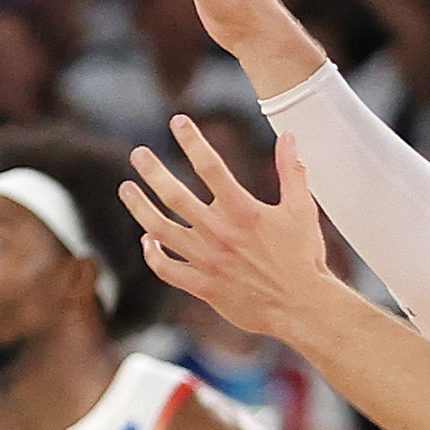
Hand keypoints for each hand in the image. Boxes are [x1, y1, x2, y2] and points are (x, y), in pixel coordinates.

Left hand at [122, 120, 343, 350]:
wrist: (301, 307)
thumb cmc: (303, 258)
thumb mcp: (302, 210)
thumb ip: (292, 172)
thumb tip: (289, 137)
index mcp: (243, 211)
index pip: (210, 167)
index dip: (192, 141)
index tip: (177, 121)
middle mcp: (219, 233)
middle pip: (174, 195)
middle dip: (152, 171)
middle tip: (137, 154)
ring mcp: (206, 260)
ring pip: (160, 229)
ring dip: (139, 207)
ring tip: (126, 189)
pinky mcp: (201, 286)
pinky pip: (165, 268)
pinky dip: (151, 254)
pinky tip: (146, 239)